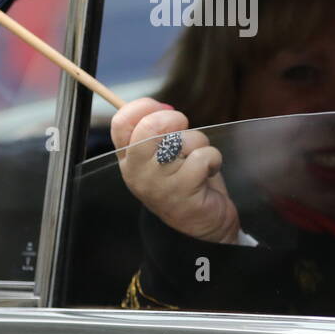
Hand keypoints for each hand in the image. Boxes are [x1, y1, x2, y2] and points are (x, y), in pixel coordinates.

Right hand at [111, 97, 240, 244]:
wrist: (202, 225)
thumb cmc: (184, 182)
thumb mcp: (163, 155)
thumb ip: (158, 131)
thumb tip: (164, 107)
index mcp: (129, 159)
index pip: (121, 122)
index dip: (144, 107)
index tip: (163, 111)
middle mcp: (137, 172)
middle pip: (149, 128)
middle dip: (173, 119)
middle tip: (183, 129)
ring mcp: (158, 185)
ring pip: (181, 141)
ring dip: (198, 143)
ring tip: (197, 161)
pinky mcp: (183, 193)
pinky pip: (202, 156)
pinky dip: (213, 159)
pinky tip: (208, 172)